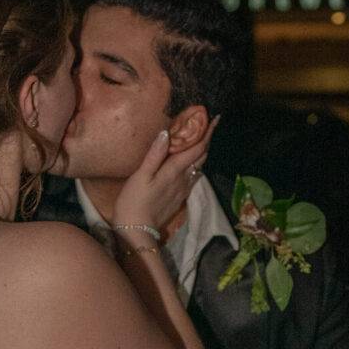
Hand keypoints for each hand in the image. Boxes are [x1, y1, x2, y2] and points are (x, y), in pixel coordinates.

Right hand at [114, 117, 217, 232]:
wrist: (137, 231)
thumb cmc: (134, 202)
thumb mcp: (141, 176)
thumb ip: (154, 155)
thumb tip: (166, 133)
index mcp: (174, 170)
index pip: (196, 148)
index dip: (206, 132)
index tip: (214, 118)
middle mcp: (183, 179)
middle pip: (201, 156)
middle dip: (206, 139)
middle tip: (209, 125)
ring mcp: (183, 189)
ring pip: (198, 167)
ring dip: (202, 153)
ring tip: (202, 140)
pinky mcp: (179, 198)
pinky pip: (193, 178)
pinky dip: (195, 166)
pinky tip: (192, 164)